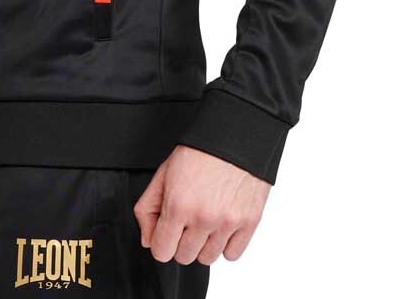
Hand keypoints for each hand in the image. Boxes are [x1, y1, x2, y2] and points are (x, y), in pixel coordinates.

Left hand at [133, 145, 270, 265]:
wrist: (234, 137)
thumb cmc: (198, 152)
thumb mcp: (163, 174)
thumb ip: (148, 208)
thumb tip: (148, 240)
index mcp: (178, 205)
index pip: (161, 252)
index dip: (161, 242)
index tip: (166, 231)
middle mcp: (203, 218)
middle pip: (184, 257)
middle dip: (181, 242)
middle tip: (187, 219)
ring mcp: (227, 223)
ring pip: (207, 259)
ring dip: (203, 244)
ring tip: (205, 219)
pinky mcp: (249, 223)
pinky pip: (232, 255)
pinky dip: (225, 244)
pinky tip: (221, 223)